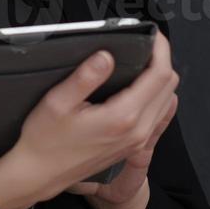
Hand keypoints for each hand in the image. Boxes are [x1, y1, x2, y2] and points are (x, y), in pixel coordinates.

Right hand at [0, 29, 179, 208]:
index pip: (158, 76)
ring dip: (160, 78)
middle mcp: (137, 131)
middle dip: (162, 60)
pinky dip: (157, 96)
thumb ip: (85, 77)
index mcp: (122, 117)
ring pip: (167, 101)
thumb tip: (106, 56)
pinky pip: (158, 116)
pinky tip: (139, 87)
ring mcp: (138, 141)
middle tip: (144, 43)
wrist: (41, 173)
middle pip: (168, 87)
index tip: (152, 35)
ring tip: (140, 61)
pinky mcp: (133, 146)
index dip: (161, 50)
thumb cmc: (45, 139)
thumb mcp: (57, 102)